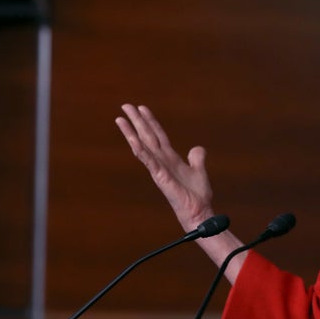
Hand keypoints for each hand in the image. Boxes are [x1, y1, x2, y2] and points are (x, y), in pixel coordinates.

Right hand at [115, 104, 213, 231]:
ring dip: (131, 132)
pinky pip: (149, 161)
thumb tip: (197, 148)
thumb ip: (197, 158)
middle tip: (125, 105)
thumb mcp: (199, 171)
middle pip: (147, 136)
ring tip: (120, 119)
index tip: (142, 108)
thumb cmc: (197, 196)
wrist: (199, 212)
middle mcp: (162, 161)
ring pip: (143, 146)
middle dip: (137, 121)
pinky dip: (141, 150)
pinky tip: (132, 140)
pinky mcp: (160, 177)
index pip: (158, 135)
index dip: (151, 121)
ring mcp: (159, 169)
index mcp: (170, 158)